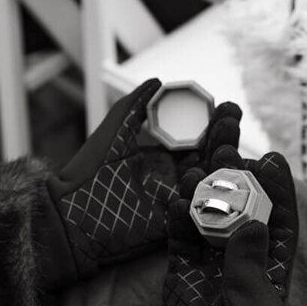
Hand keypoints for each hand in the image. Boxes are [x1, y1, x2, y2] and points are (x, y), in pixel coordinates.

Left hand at [37, 79, 243, 289]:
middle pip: (208, 156)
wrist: (71, 217)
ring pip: (209, 180)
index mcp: (160, 157)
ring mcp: (176, 201)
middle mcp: (173, 178)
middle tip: (235, 118)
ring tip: (234, 141)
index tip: (227, 107)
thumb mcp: (113, 134)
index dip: (213, 123)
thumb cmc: (87, 174)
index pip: (195, 137)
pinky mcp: (176, 224)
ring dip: (225, 161)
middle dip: (225, 137)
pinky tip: (225, 175)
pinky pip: (201, 209)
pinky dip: (214, 194)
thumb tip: (158, 80)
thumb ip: (134, 108)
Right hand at [158, 146, 297, 305]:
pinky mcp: (181, 271)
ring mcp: (210, 264)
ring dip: (202, 191)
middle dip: (236, 177)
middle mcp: (243, 260)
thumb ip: (248, 264)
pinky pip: (180, 235)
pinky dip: (177, 217)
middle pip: (242, 207)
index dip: (278, 190)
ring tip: (197, 170)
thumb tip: (253, 222)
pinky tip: (175, 201)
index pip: (279, 220)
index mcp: (273, 269)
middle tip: (229, 146)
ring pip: (207, 215)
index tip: (272, 161)